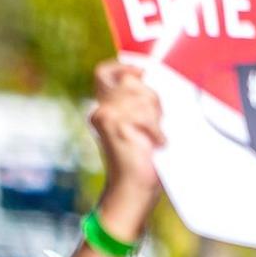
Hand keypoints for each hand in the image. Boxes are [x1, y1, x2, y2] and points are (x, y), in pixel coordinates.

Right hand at [90, 61, 165, 239]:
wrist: (131, 189)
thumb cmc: (141, 160)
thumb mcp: (141, 123)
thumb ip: (139, 100)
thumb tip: (146, 77)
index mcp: (104, 109)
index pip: (105, 72)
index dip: (123, 66)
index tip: (141, 74)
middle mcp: (100, 110)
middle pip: (131, 80)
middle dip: (150, 97)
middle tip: (153, 123)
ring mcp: (106, 117)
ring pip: (142, 96)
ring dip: (155, 116)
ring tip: (152, 137)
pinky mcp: (115, 125)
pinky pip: (145, 114)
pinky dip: (155, 130)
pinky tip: (154, 144)